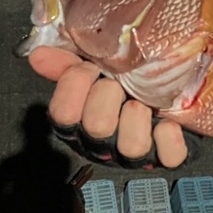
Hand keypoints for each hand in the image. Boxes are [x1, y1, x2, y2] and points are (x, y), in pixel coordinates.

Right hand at [27, 47, 191, 168]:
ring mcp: (135, 154)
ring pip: (131, 146)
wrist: (173, 96)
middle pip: (97, 126)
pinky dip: (169, 138)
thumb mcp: (95, 70)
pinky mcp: (166, 157)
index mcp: (80, 122)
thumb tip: (39, 55)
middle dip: (110, 95)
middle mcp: (104, 143)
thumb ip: (68, 63)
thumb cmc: (126, 85)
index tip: (90, 67)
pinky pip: (169, 156)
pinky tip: (168, 122)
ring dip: (138, 117)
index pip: (63, 113)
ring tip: (144, 103)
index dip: (75, 85)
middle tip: (120, 83)